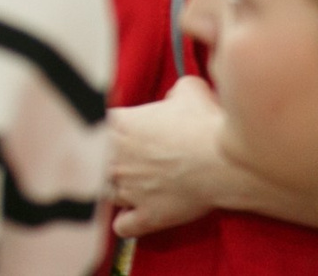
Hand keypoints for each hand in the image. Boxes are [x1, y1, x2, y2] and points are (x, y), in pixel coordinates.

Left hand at [110, 75, 317, 238]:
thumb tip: (174, 96)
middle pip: (95, 161)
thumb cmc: (204, 124)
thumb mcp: (189, 91)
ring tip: (130, 187)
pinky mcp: (147, 216)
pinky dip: (126, 223)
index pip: (93, 124)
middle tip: (126, 159)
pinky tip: (131, 217)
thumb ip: (173, 91)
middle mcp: (114, 159)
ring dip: (116, 190)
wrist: (224, 162)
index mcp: (117, 125)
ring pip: (107, 193)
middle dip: (108, 160)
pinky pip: (123, 226)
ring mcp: (128, 190)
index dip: (104, 126)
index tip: (114, 129)